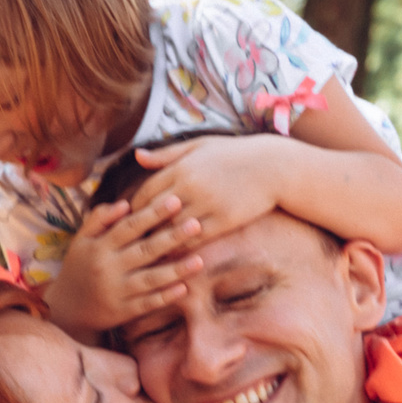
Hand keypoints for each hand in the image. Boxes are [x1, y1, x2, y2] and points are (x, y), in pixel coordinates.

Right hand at [46, 195, 205, 335]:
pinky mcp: (124, 312)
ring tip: (200, 260)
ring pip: (150, 279)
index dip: (153, 214)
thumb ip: (99, 219)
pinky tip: (184, 289)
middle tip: (197, 224)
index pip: (130, 227)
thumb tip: (125, 203)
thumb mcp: (82, 241)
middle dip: (172, 238)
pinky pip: (147, 304)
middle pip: (145, 250)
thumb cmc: (80, 267)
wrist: (67, 309)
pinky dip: (165, 297)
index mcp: (100, 247)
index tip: (176, 200)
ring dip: (176, 270)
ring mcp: (117, 291)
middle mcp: (109, 268)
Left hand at [128, 137, 290, 251]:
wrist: (273, 166)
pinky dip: (182, 249)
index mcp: (181, 167)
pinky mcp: (224, 220)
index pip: (145, 193)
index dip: (134, 209)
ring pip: (172, 230)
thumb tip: (137, 157)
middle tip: (129, 244)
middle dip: (141, 229)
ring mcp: (208, 204)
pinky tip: (175, 256)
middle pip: (154, 214)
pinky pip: (195, 239)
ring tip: (147, 255)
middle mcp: (191, 186)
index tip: (128, 220)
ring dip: (159, 243)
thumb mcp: (199, 146)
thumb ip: (167, 154)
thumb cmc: (234, 154)